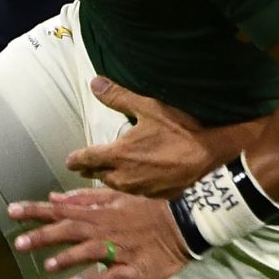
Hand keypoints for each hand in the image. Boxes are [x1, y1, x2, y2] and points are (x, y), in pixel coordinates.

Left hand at [8, 188, 191, 278]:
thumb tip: (54, 198)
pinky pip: (115, 276)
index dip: (36, 211)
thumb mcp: (115, 198)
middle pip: (70, 231)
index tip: (11, 210)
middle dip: (44, 236)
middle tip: (18, 243)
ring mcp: (119, 250)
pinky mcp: (133, 268)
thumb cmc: (146, 210)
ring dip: (69, 258)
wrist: (182, 223)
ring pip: (91, 253)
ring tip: (49, 267)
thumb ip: (83, 199)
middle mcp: (104, 230)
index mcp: (98, 214)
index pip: (61, 211)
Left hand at [67, 78, 256, 197]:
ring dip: (111, 178)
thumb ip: (118, 96)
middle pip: (100, 175)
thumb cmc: (179, 129)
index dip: (76, 159)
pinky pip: (138, 191)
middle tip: (85, 167)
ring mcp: (142, 189)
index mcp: (118, 154)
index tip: (69, 161)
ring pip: (118, 185)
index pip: (87, 159)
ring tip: (108, 173)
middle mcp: (125, 176)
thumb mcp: (148, 106)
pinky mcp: (158, 195)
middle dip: (92, 169)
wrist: (209, 154)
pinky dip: (133, 185)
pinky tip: (138, 180)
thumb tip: (94, 83)